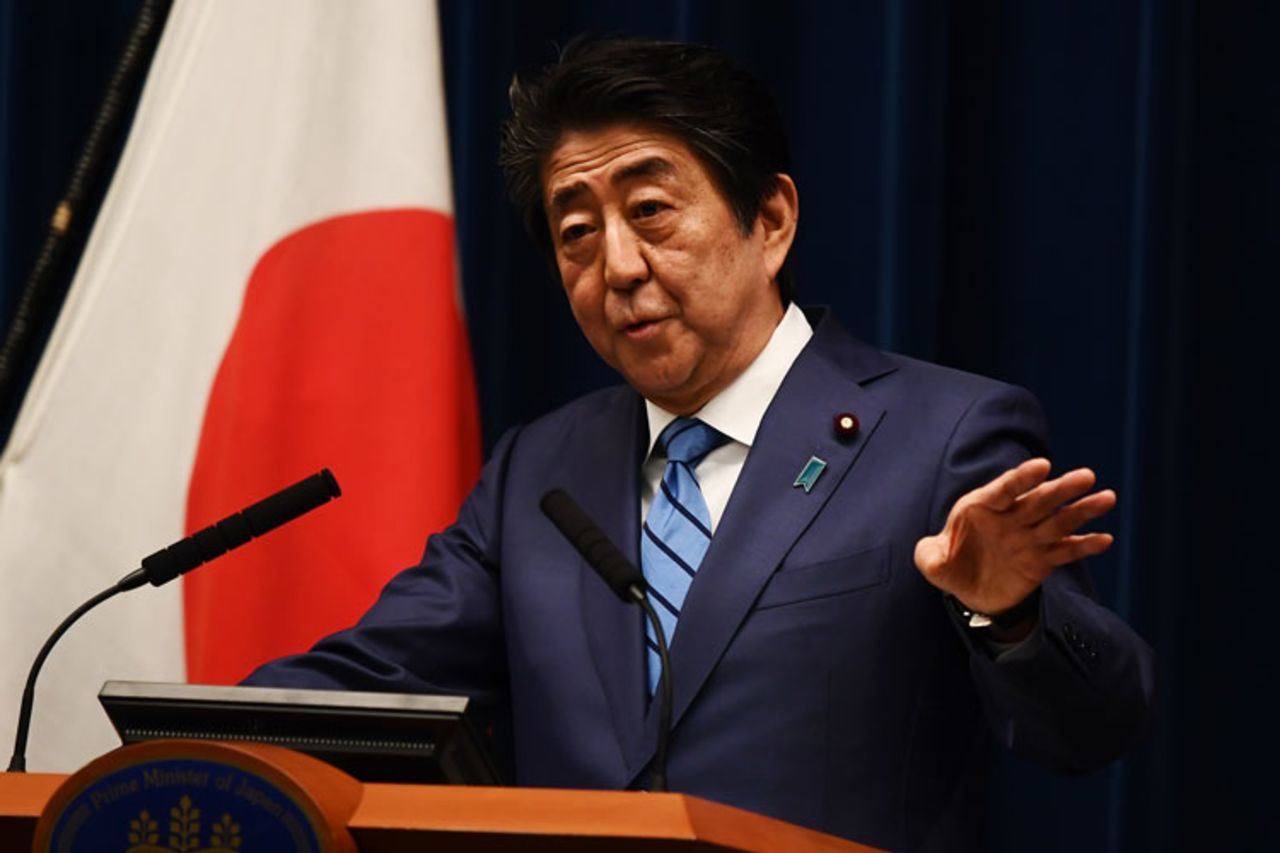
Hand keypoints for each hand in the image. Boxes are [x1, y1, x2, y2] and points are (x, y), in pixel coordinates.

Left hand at [914, 458, 1115, 616]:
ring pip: (1059, 522)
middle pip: (1039, 501)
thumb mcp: (931, 562)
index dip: (1022, 479)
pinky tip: (1105, 539)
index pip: (1004, 489)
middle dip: (1061, 489)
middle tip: (1086, 476)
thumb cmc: (949, 565)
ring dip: (1082, 510)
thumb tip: (933, 555)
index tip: (1044, 466)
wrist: (970, 591)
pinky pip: (1066, 551)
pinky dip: (1084, 546)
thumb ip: (929, 556)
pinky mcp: (1043, 560)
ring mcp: (1029, 538)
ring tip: (1106, 498)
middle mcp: (1010, 518)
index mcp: (982, 507)